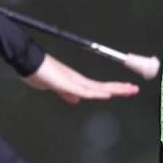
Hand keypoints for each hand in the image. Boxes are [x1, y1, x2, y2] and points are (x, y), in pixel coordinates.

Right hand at [23, 54, 140, 104]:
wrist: (27, 61)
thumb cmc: (38, 72)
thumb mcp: (54, 87)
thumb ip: (66, 94)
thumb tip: (76, 100)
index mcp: (75, 81)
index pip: (98, 87)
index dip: (112, 89)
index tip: (126, 89)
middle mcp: (77, 80)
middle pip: (102, 86)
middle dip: (119, 88)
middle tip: (135, 89)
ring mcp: (72, 80)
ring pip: (97, 87)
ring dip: (113, 89)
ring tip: (128, 90)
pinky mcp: (65, 83)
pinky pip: (83, 90)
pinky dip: (95, 93)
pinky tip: (106, 95)